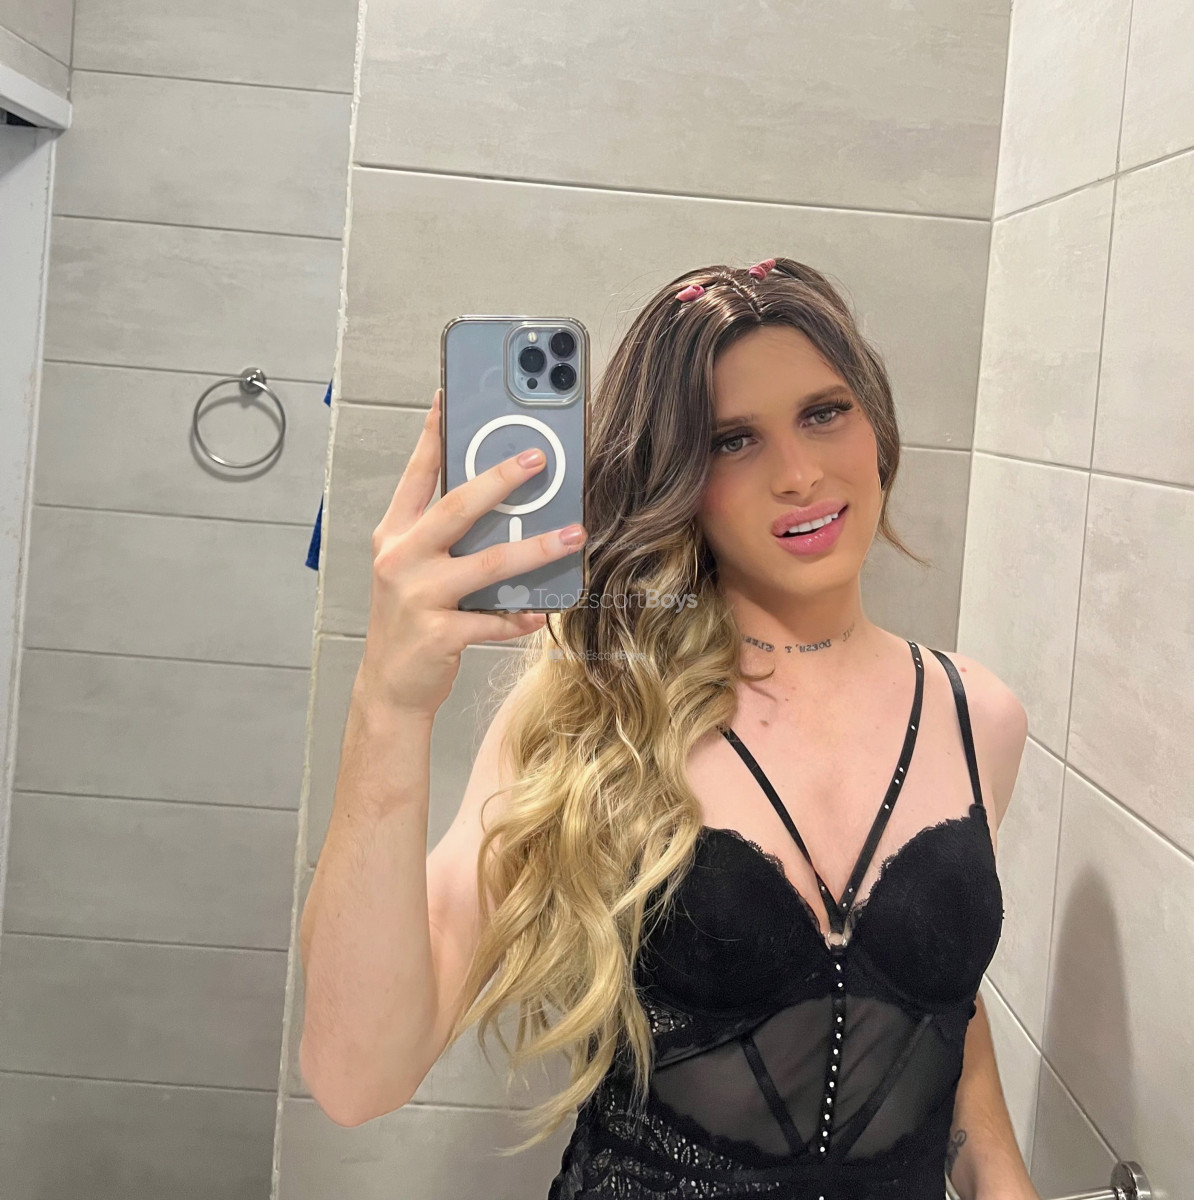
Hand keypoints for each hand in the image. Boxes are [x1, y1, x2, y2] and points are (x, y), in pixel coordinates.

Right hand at [356, 387, 586, 717]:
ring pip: (485, 564)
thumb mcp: (414, 569)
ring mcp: (417, 597)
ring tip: (573, 534)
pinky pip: (491, 620)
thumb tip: (503, 504)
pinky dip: (519, 615)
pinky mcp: (438, 634)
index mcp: (395, 534)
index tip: (452, 396)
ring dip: (534, 548)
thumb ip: (447, 537)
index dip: (434, 434)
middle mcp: (401, 558)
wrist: (389, 685)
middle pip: (456, 508)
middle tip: (538, 458)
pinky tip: (540, 611)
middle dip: (499, 479)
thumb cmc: (410, 619)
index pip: (417, 474)